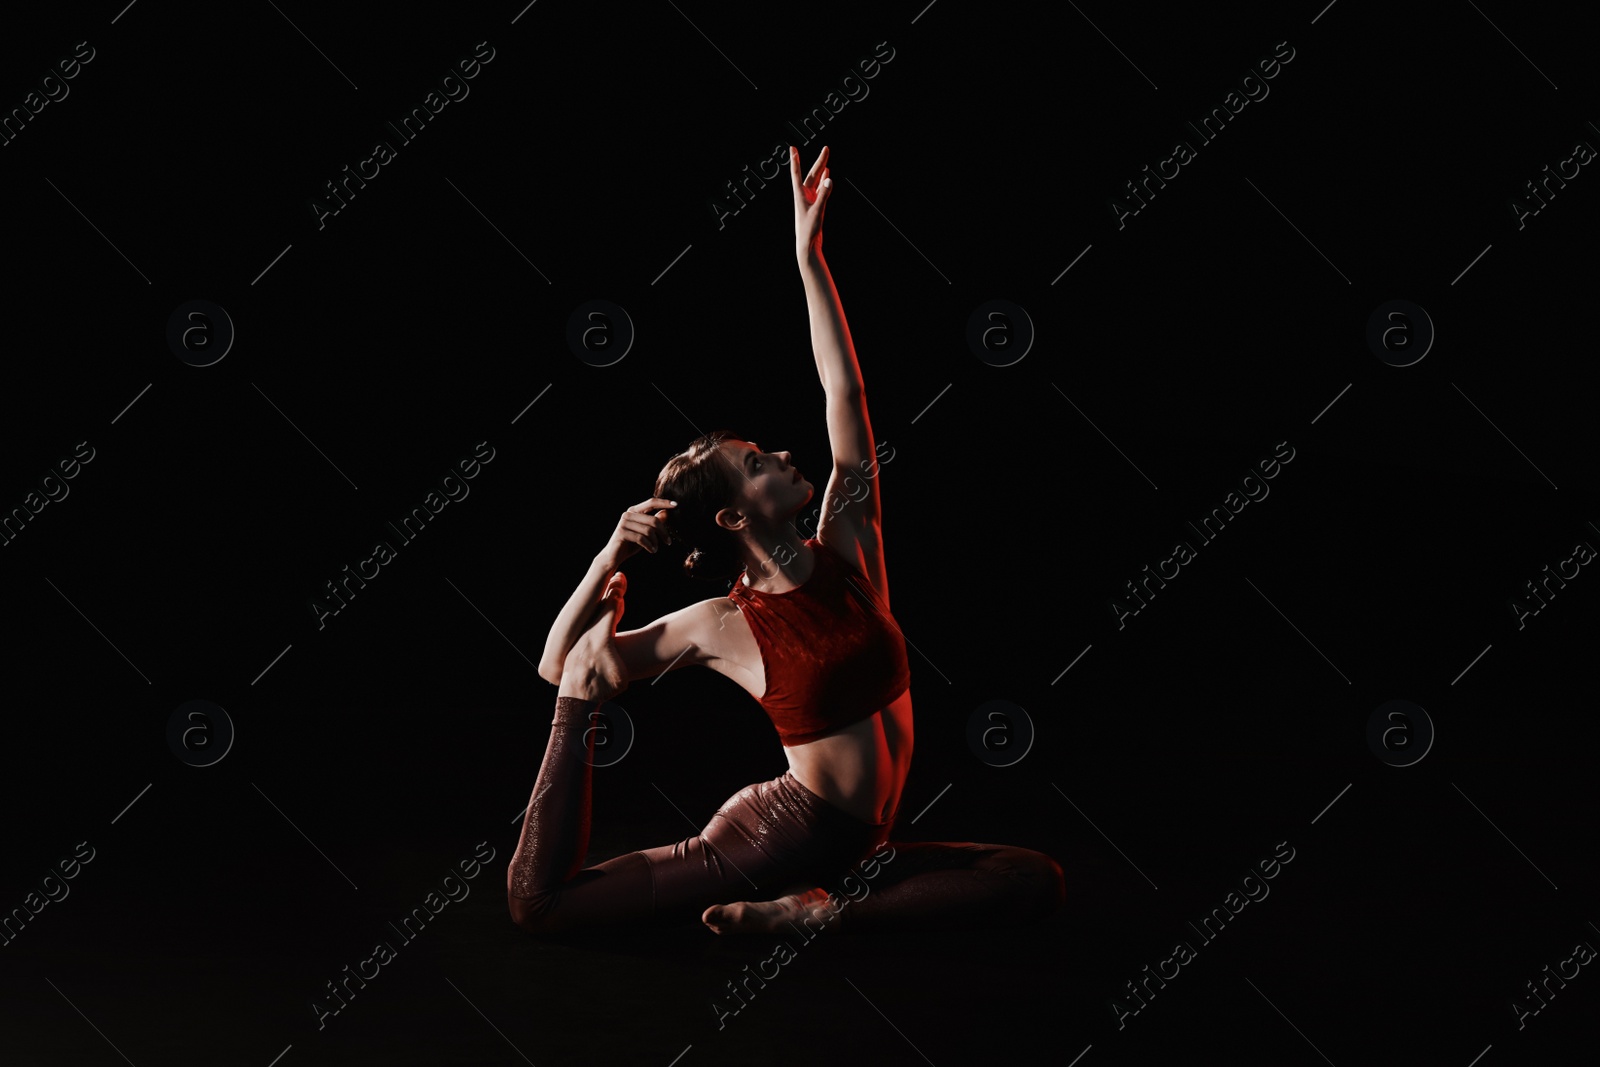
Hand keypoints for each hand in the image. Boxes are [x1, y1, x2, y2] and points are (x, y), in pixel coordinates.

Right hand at [599, 496, 677, 567]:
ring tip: (656, 548)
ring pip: (648, 530)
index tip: (676, 505)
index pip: (651, 502)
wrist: (614, 556)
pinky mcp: (622, 533)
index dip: (664, 503)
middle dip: (663, 532)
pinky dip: (649, 546)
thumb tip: (667, 513)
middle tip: (668, 542)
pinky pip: (641, 538)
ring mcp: (624, 523)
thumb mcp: (646, 533)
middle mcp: (628, 514)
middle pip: (653, 520)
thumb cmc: (631, 543)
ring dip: (656, 541)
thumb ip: (654, 522)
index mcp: (634, 510)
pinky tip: (651, 550)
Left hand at [791, 145, 831, 259]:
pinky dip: (823, 181)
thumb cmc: (809, 230)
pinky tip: (827, 175)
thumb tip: (829, 179)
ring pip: (816, 181)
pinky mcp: (815, 206)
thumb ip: (824, 195)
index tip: (792, 148)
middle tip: (826, 148)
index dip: (795, 161)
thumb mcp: (817, 211)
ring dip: (821, 169)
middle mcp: (804, 195)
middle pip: (812, 174)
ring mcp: (810, 200)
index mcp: (800, 195)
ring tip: (826, 157)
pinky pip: (820, 189)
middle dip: (819, 161)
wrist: (808, 245)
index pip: (797, 174)